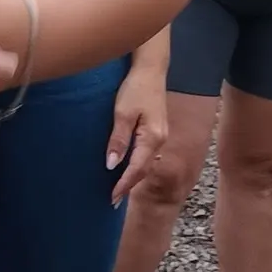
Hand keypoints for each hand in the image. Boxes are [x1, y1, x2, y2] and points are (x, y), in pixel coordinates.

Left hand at [105, 58, 168, 201]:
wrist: (150, 69)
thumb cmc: (135, 88)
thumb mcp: (122, 113)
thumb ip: (118, 140)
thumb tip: (112, 165)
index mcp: (152, 138)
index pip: (136, 169)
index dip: (123, 185)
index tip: (111, 198)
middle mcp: (159, 140)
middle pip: (143, 169)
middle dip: (128, 186)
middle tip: (112, 201)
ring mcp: (159, 135)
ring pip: (145, 162)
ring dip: (132, 177)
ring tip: (118, 190)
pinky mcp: (156, 130)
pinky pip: (145, 154)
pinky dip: (136, 165)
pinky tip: (127, 168)